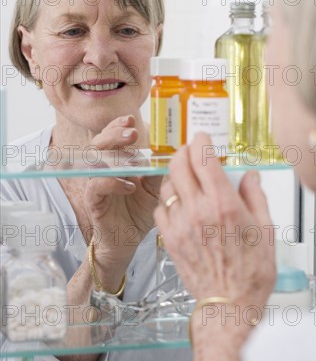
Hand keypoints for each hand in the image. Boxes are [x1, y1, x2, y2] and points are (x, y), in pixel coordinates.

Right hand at [84, 116, 160, 283]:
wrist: (127, 240)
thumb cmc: (139, 213)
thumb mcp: (155, 189)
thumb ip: (159, 172)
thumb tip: (178, 152)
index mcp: (118, 161)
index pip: (113, 136)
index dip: (119, 125)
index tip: (132, 120)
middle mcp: (104, 169)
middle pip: (100, 142)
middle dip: (114, 134)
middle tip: (131, 134)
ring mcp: (96, 183)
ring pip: (94, 161)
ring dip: (113, 156)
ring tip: (132, 159)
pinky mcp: (93, 200)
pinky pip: (96, 186)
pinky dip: (112, 183)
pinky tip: (129, 186)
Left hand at [154, 133, 275, 311]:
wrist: (229, 304)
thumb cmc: (251, 272)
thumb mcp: (265, 230)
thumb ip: (256, 196)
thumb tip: (250, 176)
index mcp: (224, 204)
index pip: (204, 158)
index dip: (201, 141)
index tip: (203, 137)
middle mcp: (198, 210)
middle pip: (179, 165)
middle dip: (184, 152)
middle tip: (191, 152)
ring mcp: (180, 225)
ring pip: (167, 185)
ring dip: (176, 176)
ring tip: (187, 179)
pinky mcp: (169, 239)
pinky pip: (160, 209)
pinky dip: (168, 201)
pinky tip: (180, 205)